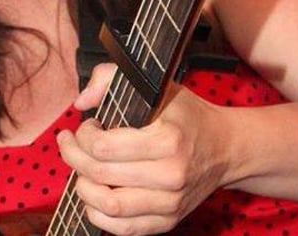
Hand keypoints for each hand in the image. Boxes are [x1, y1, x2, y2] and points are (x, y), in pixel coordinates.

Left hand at [57, 63, 230, 234]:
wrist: (225, 147)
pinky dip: (98, 213)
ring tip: (81, 169)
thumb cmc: (186, 115)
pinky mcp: (167, 221)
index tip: (86, 126)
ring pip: (107, 206)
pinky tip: (94, 193)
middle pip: (99, 175)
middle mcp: (170, 175)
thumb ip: (110, 78)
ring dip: (82, 187)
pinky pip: (122, 228)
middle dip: (74, 157)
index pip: (103, 147)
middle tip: (71, 144)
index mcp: (167, 140)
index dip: (83, 136)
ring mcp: (170, 203)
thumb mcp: (155, 85)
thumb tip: (81, 102)